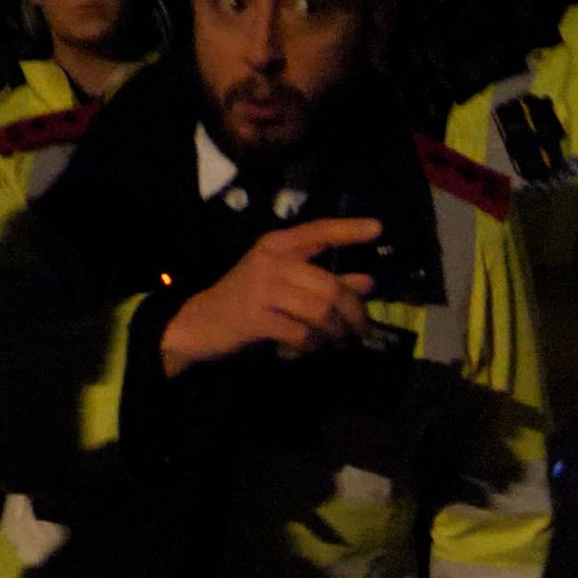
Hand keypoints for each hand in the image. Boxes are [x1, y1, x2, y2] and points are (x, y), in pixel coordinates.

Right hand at [160, 218, 382, 378]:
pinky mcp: (256, 317)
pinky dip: (313, 344)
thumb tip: (368, 282)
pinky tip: (312, 347)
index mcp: (277, 244)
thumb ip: (324, 281)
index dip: (349, 230)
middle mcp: (271, 260)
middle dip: (353, 312)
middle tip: (362, 329)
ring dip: (336, 331)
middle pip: (330, 286)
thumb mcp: (283, 283)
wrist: (199, 323)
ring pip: (320, 312)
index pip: (319, 231)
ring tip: (338, 341)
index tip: (378, 229)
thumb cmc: (246, 299)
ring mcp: (262, 288)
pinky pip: (300, 333)